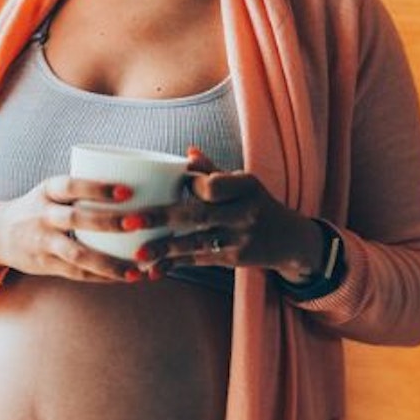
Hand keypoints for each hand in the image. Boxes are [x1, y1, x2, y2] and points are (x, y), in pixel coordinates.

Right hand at [0, 175, 166, 283]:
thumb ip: (81, 191)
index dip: (98, 187)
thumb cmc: (39, 208)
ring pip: (78, 254)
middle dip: (111, 221)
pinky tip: (126, 276)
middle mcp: (42, 215)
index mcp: (46, 191)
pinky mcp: (46, 264)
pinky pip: (77, 273)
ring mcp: (43, 242)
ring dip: (110, 262)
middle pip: (77, 219)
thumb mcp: (51, 192)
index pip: (71, 185)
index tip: (128, 190)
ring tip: (139, 267)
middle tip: (141, 222)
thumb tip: (137, 186)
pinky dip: (103, 276)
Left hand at [135, 147, 322, 279]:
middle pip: (198, 215)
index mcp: (246, 187)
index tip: (173, 184)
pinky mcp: (233, 260)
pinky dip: (174, 264)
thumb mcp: (242, 183)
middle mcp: (245, 213)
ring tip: (136, 253)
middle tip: (129, 221)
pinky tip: (151, 268)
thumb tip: (188, 150)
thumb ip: (212, 170)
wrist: (290, 239)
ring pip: (196, 243)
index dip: (191, 185)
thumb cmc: (255, 202)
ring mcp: (240, 239)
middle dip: (161, 218)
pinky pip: (199, 261)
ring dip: (164, 248)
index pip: (213, 186)